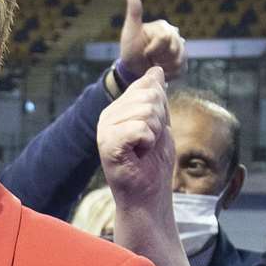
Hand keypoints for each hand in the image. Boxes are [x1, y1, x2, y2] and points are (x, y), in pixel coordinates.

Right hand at [98, 65, 172, 213]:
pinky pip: (140, 128)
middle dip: (158, 121)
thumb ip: (157, 97)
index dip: (161, 110)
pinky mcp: (108, 144)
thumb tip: (156, 70)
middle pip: (149, 96)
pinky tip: (139, 154)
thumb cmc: (153, 164)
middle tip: (148, 143)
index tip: (151, 132)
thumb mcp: (159, 123)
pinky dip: (148, 143)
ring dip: (153, 134)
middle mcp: (107, 116)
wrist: (148, 195)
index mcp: (117, 109)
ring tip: (143, 150)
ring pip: (146, 112)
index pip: (149, 86)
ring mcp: (105, 129)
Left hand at [119, 0, 184, 80]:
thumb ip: (134, 13)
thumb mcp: (130, 31)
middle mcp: (175, 36)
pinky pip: (181, 70)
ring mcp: (181, 49)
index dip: (153, 50)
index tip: (145, 52)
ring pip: (179, 61)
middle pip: (174, 51)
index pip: (165, 39)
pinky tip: (160, 70)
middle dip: (159, 58)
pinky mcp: (183, 62)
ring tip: (154, 64)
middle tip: (149, 59)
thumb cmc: (131, 48)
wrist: (133, 68)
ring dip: (164, 67)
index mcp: (164, 27)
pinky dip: (169, 74)